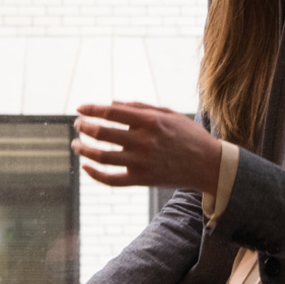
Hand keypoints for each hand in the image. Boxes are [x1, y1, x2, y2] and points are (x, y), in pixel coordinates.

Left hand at [73, 102, 221, 193]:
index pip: (111, 112)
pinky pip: (111, 180)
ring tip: (76, 144)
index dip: (91, 109)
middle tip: (78, 124)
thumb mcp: (168, 113)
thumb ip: (139, 107)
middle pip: (102, 132)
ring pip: (101, 157)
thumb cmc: (188, 135)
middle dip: (84, 127)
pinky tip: (86, 166)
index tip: (80, 108)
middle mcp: (143, 141)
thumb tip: (111, 103)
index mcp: (150, 121)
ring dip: (83, 149)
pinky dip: (94, 174)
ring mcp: (141, 162)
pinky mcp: (142, 179)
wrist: (208, 165)